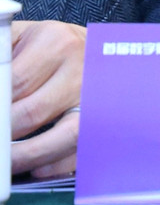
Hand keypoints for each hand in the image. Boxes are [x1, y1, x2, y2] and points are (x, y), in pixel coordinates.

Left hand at [10, 20, 85, 177]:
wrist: (96, 48)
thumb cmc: (52, 46)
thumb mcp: (20, 37)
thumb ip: (0, 59)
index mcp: (56, 42)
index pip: (14, 84)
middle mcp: (81, 69)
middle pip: (33, 113)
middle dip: (3, 133)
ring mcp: (97, 97)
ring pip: (62, 136)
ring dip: (26, 156)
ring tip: (5, 162)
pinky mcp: (105, 119)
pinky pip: (82, 150)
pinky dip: (57, 165)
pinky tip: (35, 167)